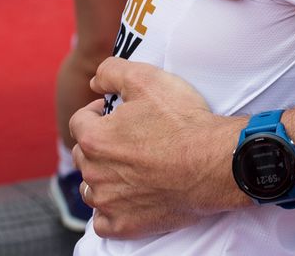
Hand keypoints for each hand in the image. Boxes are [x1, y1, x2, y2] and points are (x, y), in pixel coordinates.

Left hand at [71, 58, 245, 237]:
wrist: (214, 162)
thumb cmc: (183, 121)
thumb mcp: (149, 79)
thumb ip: (113, 72)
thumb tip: (95, 81)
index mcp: (96, 138)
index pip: (80, 122)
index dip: (96, 113)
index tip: (113, 112)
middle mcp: (95, 172)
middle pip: (85, 156)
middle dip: (101, 145)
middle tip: (130, 138)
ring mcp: (109, 202)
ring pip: (92, 189)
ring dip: (104, 178)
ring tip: (131, 168)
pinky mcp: (124, 224)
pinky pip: (104, 222)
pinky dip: (112, 211)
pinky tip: (129, 199)